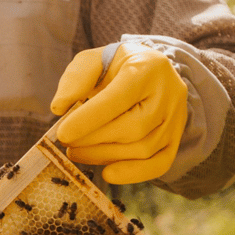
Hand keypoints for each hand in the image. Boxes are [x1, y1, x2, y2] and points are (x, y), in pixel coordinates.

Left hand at [50, 42, 187, 183]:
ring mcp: (175, 118)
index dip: (89, 120)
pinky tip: (108, 174)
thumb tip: (59, 108)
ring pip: (143, 148)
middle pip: (132, 128)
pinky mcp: (175, 138)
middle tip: (67, 143)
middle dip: (93, 140)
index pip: (118, 98)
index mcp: (146, 68)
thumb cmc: (114, 67)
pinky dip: (133, 174)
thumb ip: (76, 79)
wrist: (148, 71)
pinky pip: (160, 163)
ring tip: (77, 152)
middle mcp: (168, 93)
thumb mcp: (92, 60)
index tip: (62, 134)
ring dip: (103, 156)